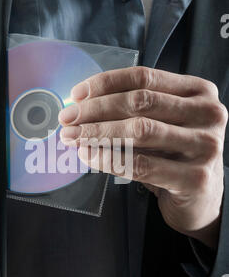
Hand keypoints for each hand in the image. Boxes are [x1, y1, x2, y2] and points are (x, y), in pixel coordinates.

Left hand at [59, 67, 227, 248]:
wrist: (201, 199)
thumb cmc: (173, 157)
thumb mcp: (160, 124)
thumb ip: (133, 111)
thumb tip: (81, 106)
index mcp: (198, 91)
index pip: (144, 77)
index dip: (106, 83)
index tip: (76, 94)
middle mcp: (208, 113)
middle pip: (140, 102)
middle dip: (96, 109)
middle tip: (67, 118)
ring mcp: (206, 145)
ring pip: (139, 130)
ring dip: (97, 132)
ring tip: (72, 136)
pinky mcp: (196, 177)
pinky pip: (141, 164)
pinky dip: (108, 158)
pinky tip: (88, 156)